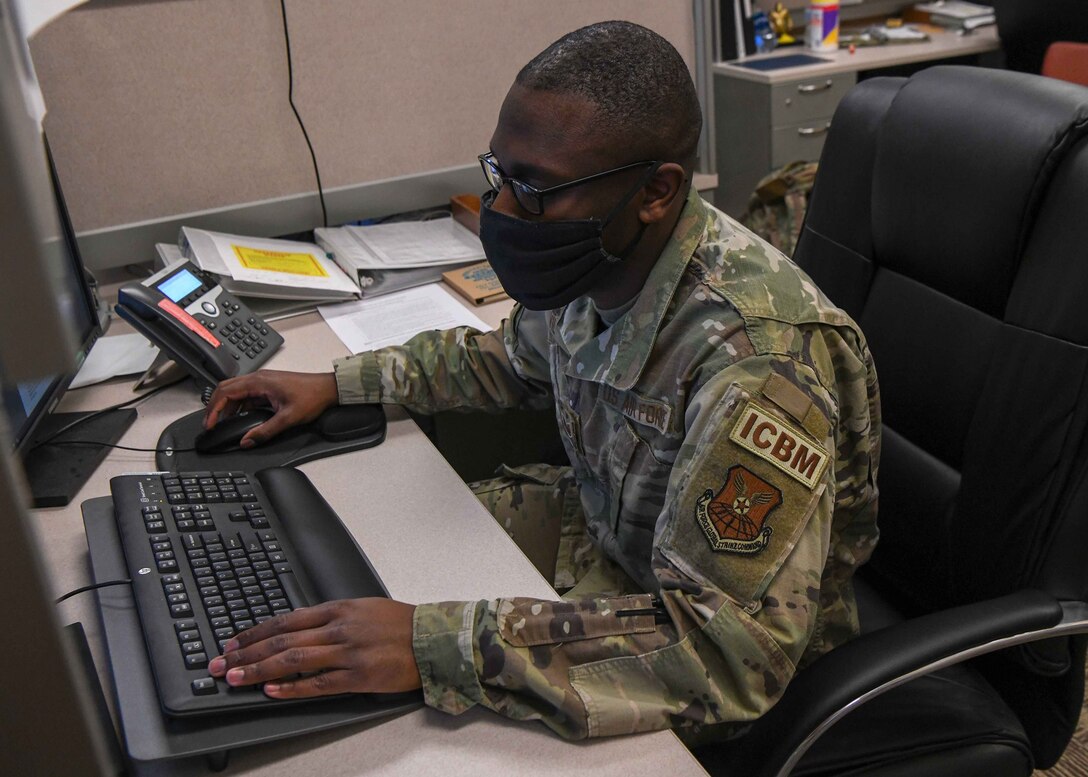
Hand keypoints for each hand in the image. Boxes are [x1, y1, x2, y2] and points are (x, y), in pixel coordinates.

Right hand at [203, 369, 338, 446]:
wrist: (328, 388)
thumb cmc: (312, 396)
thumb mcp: (288, 418)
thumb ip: (265, 431)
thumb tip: (247, 441)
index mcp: (259, 382)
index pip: (225, 392)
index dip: (214, 409)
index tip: (209, 423)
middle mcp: (258, 378)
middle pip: (226, 389)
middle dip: (215, 406)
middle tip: (210, 424)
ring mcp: (262, 381)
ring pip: (235, 391)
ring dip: (227, 406)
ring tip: (222, 423)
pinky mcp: (267, 386)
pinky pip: (246, 394)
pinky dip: (239, 406)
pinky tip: (240, 418)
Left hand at [207, 599, 420, 697]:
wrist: (432, 638)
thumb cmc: (399, 623)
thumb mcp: (361, 608)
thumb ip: (330, 617)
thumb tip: (297, 627)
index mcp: (338, 609)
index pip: (285, 620)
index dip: (254, 632)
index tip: (232, 642)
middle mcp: (338, 628)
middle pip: (282, 640)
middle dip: (246, 653)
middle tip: (220, 663)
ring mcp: (348, 652)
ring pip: (294, 661)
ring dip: (259, 670)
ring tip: (235, 678)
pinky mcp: (358, 676)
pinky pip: (319, 684)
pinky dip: (292, 688)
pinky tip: (272, 691)